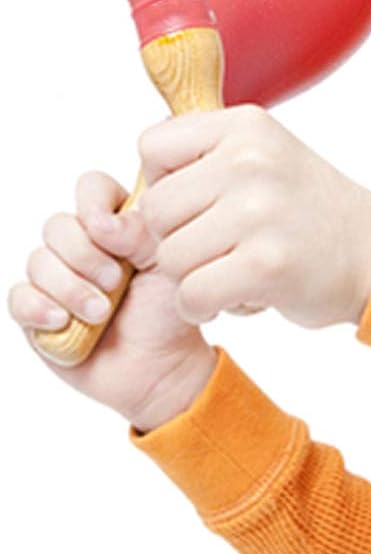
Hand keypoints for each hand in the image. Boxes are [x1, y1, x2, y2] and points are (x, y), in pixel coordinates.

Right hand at [9, 170, 215, 429]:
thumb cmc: (169, 311)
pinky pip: (18, 297)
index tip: (112, 233)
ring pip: (38, 261)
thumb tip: (102, 223)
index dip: (94, 204)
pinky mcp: (36, 311)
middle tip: (116, 283)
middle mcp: (83, 246)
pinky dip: (39, 308)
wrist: (159, 365)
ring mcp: (56, 277)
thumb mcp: (169, 266)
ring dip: (71, 288)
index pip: (92, 187)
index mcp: (117, 224)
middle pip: (58, 226)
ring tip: (100, 312)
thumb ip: (142, 234)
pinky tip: (64, 322)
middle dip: (86, 257)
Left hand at [136, 105, 370, 330]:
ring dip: (194, 276)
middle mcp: (252, 162)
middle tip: (220, 245)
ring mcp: (260, 212)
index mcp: (246, 127)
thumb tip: (131, 194)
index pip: (152, 148)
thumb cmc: (309, 211)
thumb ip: (203, 161)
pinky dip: (204, 307)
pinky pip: (191, 295)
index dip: (165, 182)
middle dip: (178, 237)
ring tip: (235, 268)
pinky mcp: (266, 265)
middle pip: (156, 210)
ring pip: (170, 258)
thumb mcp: (265, 157)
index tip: (201, 200)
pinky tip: (237, 295)